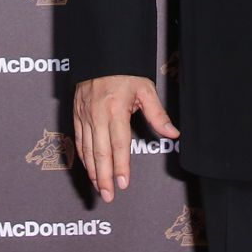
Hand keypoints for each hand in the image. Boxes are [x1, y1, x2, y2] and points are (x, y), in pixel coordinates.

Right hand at [73, 75, 179, 202]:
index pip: (119, 144)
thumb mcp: (146, 90)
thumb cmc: (127, 72)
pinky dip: (83, 157)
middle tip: (108, 196)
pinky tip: (89, 169)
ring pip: (87, 149)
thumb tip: (174, 134)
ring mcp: (85, 115)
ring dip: (92, 171)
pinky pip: (79, 140)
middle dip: (103, 177)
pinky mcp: (77, 114)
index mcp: (116, 109)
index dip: (121, 166)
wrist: (102, 54)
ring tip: (99, 189)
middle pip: (100, 152)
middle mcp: (97, 114)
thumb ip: (158, 115)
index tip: (122, 184)